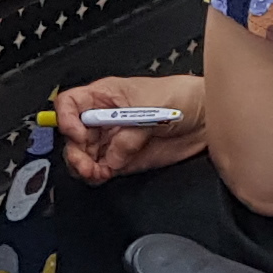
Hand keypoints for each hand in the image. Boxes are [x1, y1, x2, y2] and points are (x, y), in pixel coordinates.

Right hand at [51, 73, 208, 183]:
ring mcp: (112, 141)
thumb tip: (113, 155)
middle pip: (72, 135)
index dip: (67, 119)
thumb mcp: (151, 108)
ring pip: (83, 156)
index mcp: (104, 96)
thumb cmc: (180, 97)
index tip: (77, 133)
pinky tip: (104, 175)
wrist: (206, 119)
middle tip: (85, 164)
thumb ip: (129, 134)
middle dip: (75, 151)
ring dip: (84, 167)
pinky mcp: (123, 160)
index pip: (70, 104)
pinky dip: (98, 176)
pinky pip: (101, 170)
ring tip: (96, 172)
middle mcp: (104, 119)